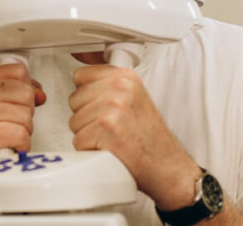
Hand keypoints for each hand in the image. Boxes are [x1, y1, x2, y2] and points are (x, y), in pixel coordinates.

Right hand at [0, 62, 45, 153]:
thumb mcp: (2, 107)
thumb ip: (21, 92)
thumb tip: (39, 93)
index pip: (18, 71)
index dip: (26, 89)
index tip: (17, 103)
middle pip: (26, 93)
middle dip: (26, 113)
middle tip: (11, 125)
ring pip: (25, 115)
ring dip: (24, 131)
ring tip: (8, 137)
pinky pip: (21, 134)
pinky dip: (21, 145)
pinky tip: (9, 146)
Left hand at [68, 64, 198, 209]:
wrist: (168, 168)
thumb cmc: (149, 139)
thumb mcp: (134, 99)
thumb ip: (109, 87)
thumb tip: (81, 84)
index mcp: (126, 77)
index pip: (80, 75)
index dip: (86, 96)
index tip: (100, 108)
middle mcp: (120, 87)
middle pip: (74, 100)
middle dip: (86, 117)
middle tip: (111, 128)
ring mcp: (114, 106)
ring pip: (74, 121)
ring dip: (88, 135)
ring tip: (112, 139)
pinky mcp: (107, 128)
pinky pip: (78, 141)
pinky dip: (89, 150)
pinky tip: (110, 150)